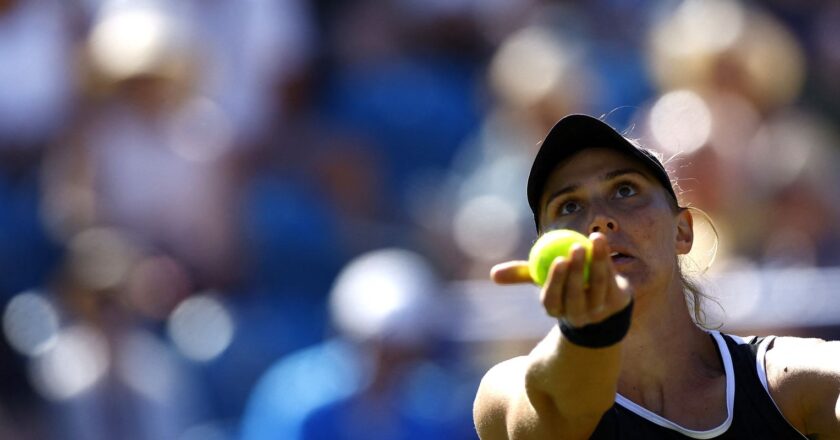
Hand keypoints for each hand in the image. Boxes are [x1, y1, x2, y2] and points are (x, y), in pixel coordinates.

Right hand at [491, 233, 632, 326]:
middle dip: (576, 271)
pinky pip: (611, 278)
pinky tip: (600, 241)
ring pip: (597, 284)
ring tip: (594, 237)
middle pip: (575, 295)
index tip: (558, 259)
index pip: (552, 300)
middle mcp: (577, 314)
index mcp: (556, 309)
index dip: (555, 282)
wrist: (600, 301)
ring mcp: (598, 311)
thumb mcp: (543, 279)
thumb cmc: (564, 285)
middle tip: (575, 246)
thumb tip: (493, 274)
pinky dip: (606, 258)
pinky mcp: (617, 302)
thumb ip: (521, 274)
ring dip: (597, 260)